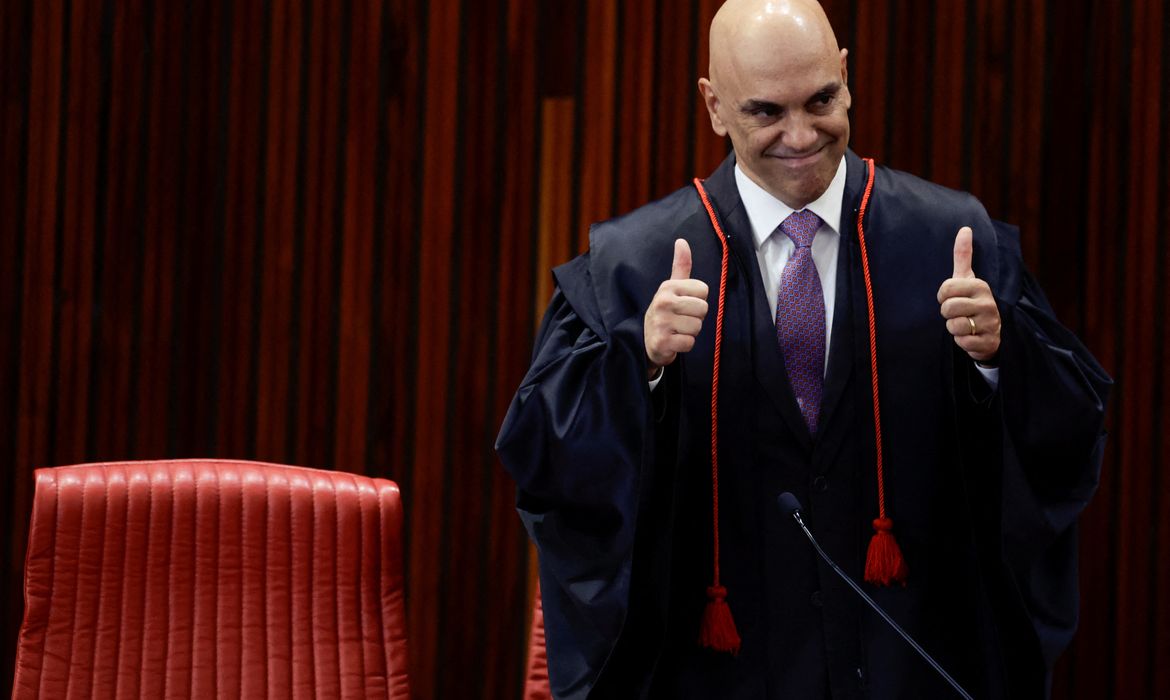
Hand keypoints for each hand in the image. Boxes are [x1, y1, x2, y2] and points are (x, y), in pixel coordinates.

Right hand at [644, 239, 709, 376]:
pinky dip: (684, 345)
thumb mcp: (672, 287)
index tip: (684, 305)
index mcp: (668, 287)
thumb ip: (681, 265)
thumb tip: (682, 240)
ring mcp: (661, 322)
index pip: (703, 290)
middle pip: (703, 309)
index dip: (698, 300)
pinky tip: (674, 341)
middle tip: (681, 319)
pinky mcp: (662, 342)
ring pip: (697, 327)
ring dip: (690, 332)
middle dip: (696, 317)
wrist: (647, 339)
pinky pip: (689, 343)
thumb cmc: (666, 311)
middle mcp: (663, 302)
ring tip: (677, 329)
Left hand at [937, 226, 999, 362]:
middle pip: (947, 309)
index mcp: (980, 286)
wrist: (991, 332)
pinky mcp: (989, 342)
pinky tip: (970, 336)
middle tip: (958, 313)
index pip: (945, 290)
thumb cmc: (973, 301)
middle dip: (947, 314)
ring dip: (954, 328)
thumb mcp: (967, 279)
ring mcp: (991, 323)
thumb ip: (963, 255)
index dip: (943, 296)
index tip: (952, 298)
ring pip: (954, 326)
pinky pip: (962, 343)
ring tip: (965, 324)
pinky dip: (962, 342)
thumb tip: (964, 228)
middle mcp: (988, 303)